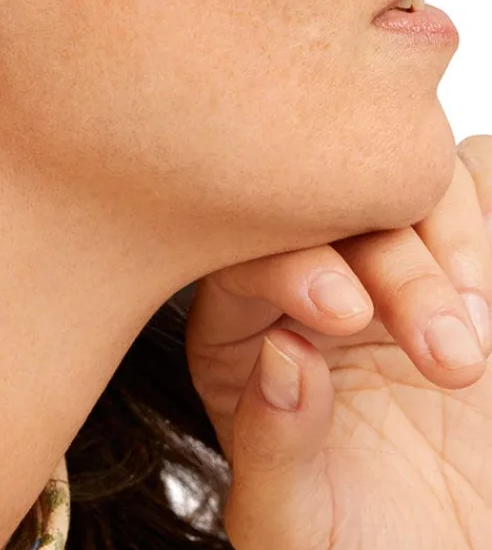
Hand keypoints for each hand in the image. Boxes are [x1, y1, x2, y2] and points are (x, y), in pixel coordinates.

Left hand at [186, 136, 491, 549]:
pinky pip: (475, 199)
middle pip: (332, 211)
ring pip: (407, 191)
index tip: (349, 315)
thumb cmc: (351, 549)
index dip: (293, 267)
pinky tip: (490, 307)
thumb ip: (273, 446)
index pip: (246, 256)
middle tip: (450, 357)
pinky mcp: (456, 275)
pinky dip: (489, 225)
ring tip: (471, 349)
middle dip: (394, 268)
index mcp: (238, 333)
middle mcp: (305, 284)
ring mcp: (384, 272)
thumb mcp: (294, 524)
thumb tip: (281, 356)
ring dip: (451, 246)